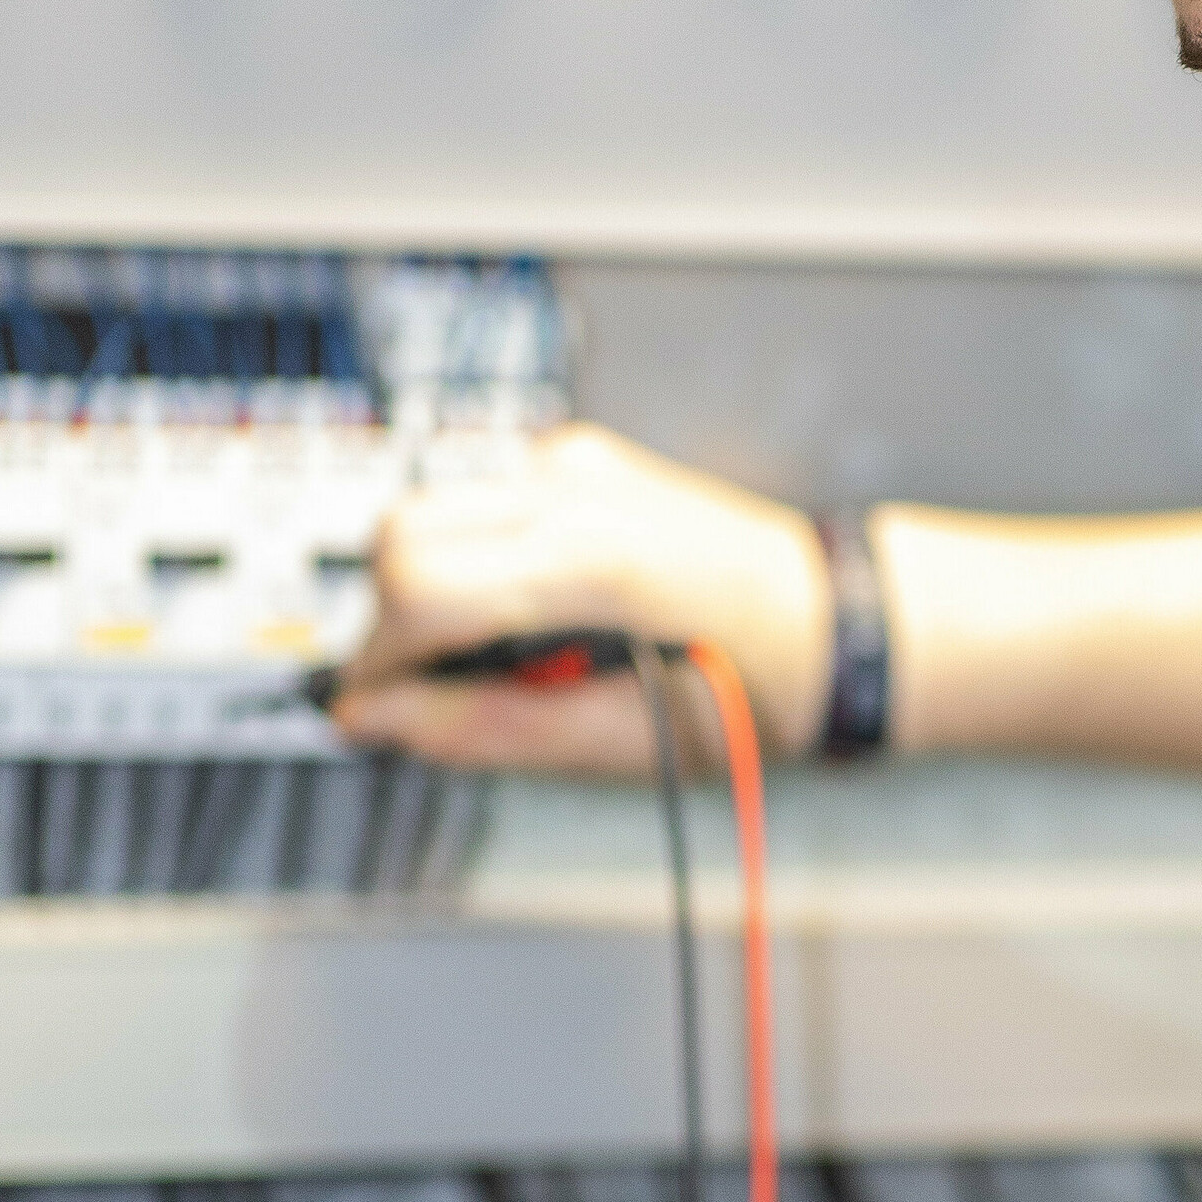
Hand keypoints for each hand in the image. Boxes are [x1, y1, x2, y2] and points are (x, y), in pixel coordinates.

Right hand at [330, 425, 833, 770]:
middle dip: (389, 618)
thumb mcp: (618, 742)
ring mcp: (575, 464)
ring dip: (428, 586)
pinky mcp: (577, 459)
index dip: (376, 660)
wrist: (827, 620)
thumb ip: (486, 729)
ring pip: (428, 508)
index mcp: (589, 563)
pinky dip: (473, 557)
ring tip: (496, 654)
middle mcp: (575, 492)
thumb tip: (375, 720)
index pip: (414, 587)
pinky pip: (479, 501)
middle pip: (399, 533)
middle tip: (429, 689)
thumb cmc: (751, 686)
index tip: (374, 710)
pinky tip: (533, 608)